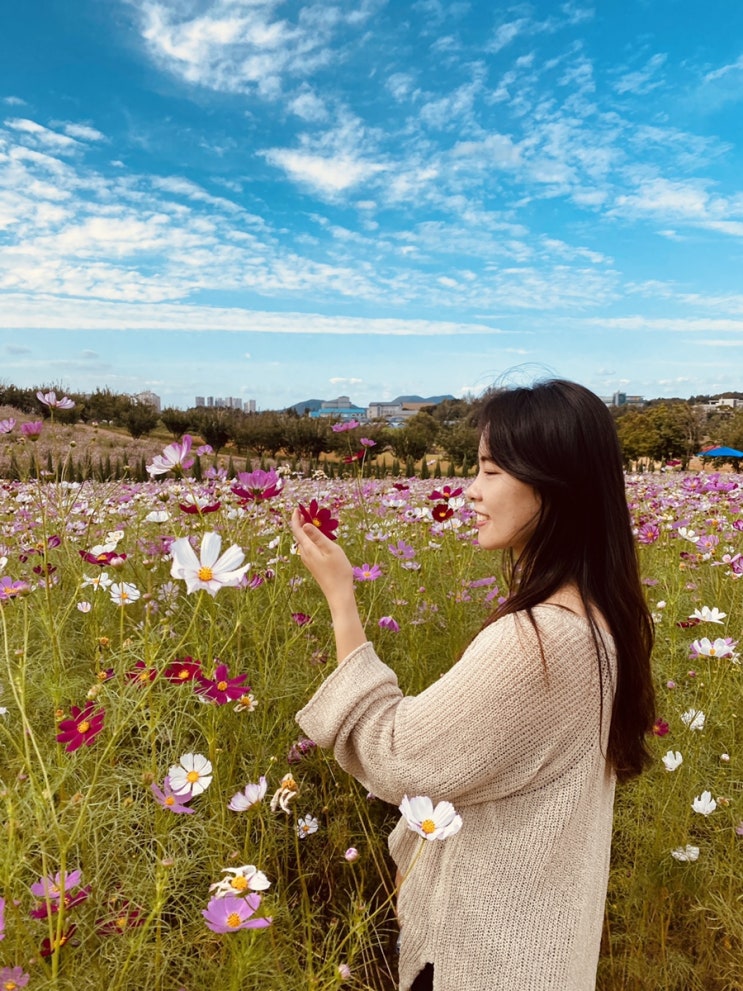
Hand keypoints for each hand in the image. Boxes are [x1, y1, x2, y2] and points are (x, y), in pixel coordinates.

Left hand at [290, 509, 366, 661]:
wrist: (338, 593)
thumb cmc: (338, 571)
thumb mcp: (331, 550)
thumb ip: (317, 536)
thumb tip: (304, 525)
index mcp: (308, 548)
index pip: (297, 529)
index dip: (296, 517)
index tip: (298, 507)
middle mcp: (305, 554)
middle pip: (299, 534)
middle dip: (301, 521)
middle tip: (307, 510)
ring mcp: (308, 560)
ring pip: (303, 541)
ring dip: (306, 529)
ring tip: (312, 519)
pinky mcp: (313, 564)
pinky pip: (308, 547)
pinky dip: (310, 538)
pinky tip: (318, 536)